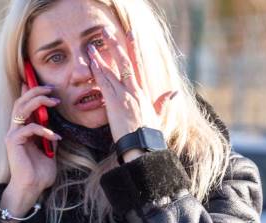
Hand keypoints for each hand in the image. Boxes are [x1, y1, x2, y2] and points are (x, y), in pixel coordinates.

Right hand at [5, 83, 61, 207]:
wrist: (31, 188)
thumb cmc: (39, 173)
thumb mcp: (49, 151)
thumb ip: (49, 138)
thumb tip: (56, 128)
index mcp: (22, 130)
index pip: (24, 105)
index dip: (31, 92)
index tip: (46, 86)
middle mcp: (15, 130)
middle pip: (21, 101)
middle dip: (35, 91)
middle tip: (51, 89)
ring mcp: (12, 134)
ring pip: (21, 108)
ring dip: (38, 101)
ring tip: (54, 101)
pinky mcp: (13, 141)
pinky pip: (29, 128)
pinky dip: (44, 130)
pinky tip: (56, 137)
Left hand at [87, 30, 177, 147]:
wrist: (143, 146)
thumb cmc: (149, 135)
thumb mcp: (159, 117)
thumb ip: (163, 103)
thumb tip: (173, 93)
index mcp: (144, 93)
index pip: (139, 65)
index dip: (134, 49)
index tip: (130, 35)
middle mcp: (135, 90)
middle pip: (125, 62)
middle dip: (115, 46)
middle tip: (107, 32)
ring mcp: (124, 95)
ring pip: (111, 71)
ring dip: (100, 58)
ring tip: (92, 47)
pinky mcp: (115, 103)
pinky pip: (104, 83)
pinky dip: (97, 72)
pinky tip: (91, 63)